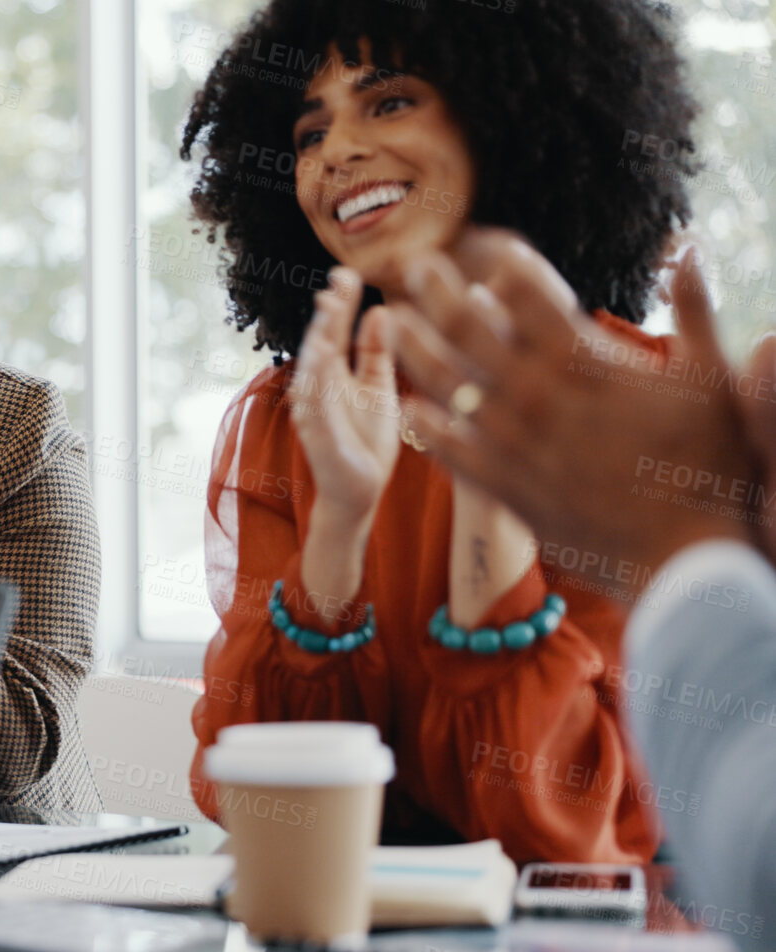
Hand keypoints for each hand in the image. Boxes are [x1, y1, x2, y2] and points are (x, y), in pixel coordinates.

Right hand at [287, 267, 401, 523]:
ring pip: (313, 372)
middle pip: (320, 344)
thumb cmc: (367, 440)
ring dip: (318, 342)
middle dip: (327, 315)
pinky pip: (315, 409)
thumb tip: (381, 308)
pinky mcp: (319, 438)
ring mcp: (314, 413)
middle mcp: (318, 389)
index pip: (335, 330)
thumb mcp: (379, 388)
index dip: (339, 303)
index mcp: (334, 374)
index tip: (348, 273)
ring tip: (327, 312)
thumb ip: (376, 352)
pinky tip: (323, 363)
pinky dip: (318, 386)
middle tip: (336, 284)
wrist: (360, 492)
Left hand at [387, 229, 763, 589]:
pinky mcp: (506, 486)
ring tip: (394, 321)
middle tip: (415, 264)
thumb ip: (692, 306)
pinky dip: (429, 427)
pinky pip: (452, 451)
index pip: (529, 294)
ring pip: (448, 384)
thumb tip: (687, 244)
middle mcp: (538, 395)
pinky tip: (410, 408)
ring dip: (417, 348)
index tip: (488, 244)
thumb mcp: (711, 377)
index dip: (504, 264)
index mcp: (586, 361)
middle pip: (472, 328)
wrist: (683, 554)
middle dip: (438, 290)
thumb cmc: (705, 463)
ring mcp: (515, 442)